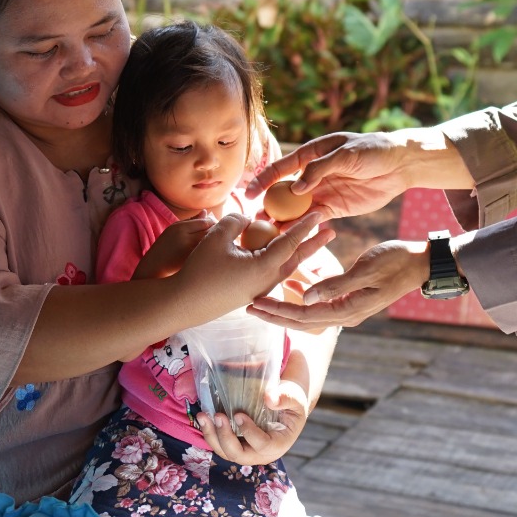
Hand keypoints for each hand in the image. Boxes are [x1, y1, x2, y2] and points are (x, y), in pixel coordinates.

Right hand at [131, 217, 211, 279]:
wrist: (153, 268)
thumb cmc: (165, 247)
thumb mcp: (174, 230)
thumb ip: (191, 221)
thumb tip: (206, 213)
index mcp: (179, 228)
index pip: (205, 222)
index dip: (213, 225)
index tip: (214, 228)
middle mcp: (185, 238)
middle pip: (211, 233)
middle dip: (216, 234)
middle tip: (217, 237)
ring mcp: (189, 253)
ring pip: (211, 245)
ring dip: (216, 244)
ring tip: (213, 246)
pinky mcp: (193, 265)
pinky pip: (208, 256)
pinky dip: (212, 254)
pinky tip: (208, 255)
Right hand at [175, 212, 334, 317]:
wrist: (184, 304)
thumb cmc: (199, 270)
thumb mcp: (216, 237)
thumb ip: (235, 221)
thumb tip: (248, 219)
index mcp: (264, 266)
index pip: (290, 242)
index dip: (304, 225)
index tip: (319, 213)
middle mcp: (267, 281)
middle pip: (297, 258)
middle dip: (314, 243)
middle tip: (331, 230)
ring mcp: (260, 290)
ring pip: (287, 268)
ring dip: (300, 253)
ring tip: (314, 242)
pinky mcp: (251, 294)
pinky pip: (274, 275)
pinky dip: (283, 262)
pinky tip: (284, 257)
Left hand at [195, 380, 308, 465]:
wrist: (285, 408)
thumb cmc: (292, 403)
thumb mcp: (295, 397)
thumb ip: (286, 397)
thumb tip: (269, 398)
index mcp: (279, 444)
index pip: (263, 446)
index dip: (250, 433)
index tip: (239, 414)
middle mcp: (261, 454)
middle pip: (239, 455)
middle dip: (226, 437)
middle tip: (218, 415)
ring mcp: (247, 452)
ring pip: (225, 452)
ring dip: (212, 436)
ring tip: (203, 416)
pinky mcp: (237, 445)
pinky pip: (220, 445)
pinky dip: (210, 433)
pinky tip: (203, 418)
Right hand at [246, 132, 418, 219]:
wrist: (400, 165)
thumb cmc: (372, 150)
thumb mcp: (345, 155)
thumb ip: (320, 169)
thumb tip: (295, 188)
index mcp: (311, 154)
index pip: (282, 168)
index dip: (263, 180)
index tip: (248, 194)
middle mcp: (313, 175)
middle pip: (284, 192)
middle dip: (269, 206)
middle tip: (255, 222)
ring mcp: (322, 193)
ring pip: (296, 209)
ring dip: (283, 221)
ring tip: (269, 235)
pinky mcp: (334, 208)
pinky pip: (314, 219)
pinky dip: (303, 227)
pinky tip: (292, 238)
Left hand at [249, 239, 429, 331]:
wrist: (420, 263)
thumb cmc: (396, 262)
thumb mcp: (366, 270)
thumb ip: (336, 284)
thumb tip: (306, 296)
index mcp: (349, 310)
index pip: (304, 316)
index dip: (278, 311)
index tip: (255, 304)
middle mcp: (347, 314)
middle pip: (302, 320)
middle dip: (275, 315)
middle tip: (249, 307)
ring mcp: (349, 308)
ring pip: (310, 313)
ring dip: (286, 307)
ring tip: (263, 300)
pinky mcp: (351, 299)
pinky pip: (321, 303)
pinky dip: (303, 297)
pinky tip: (291, 285)